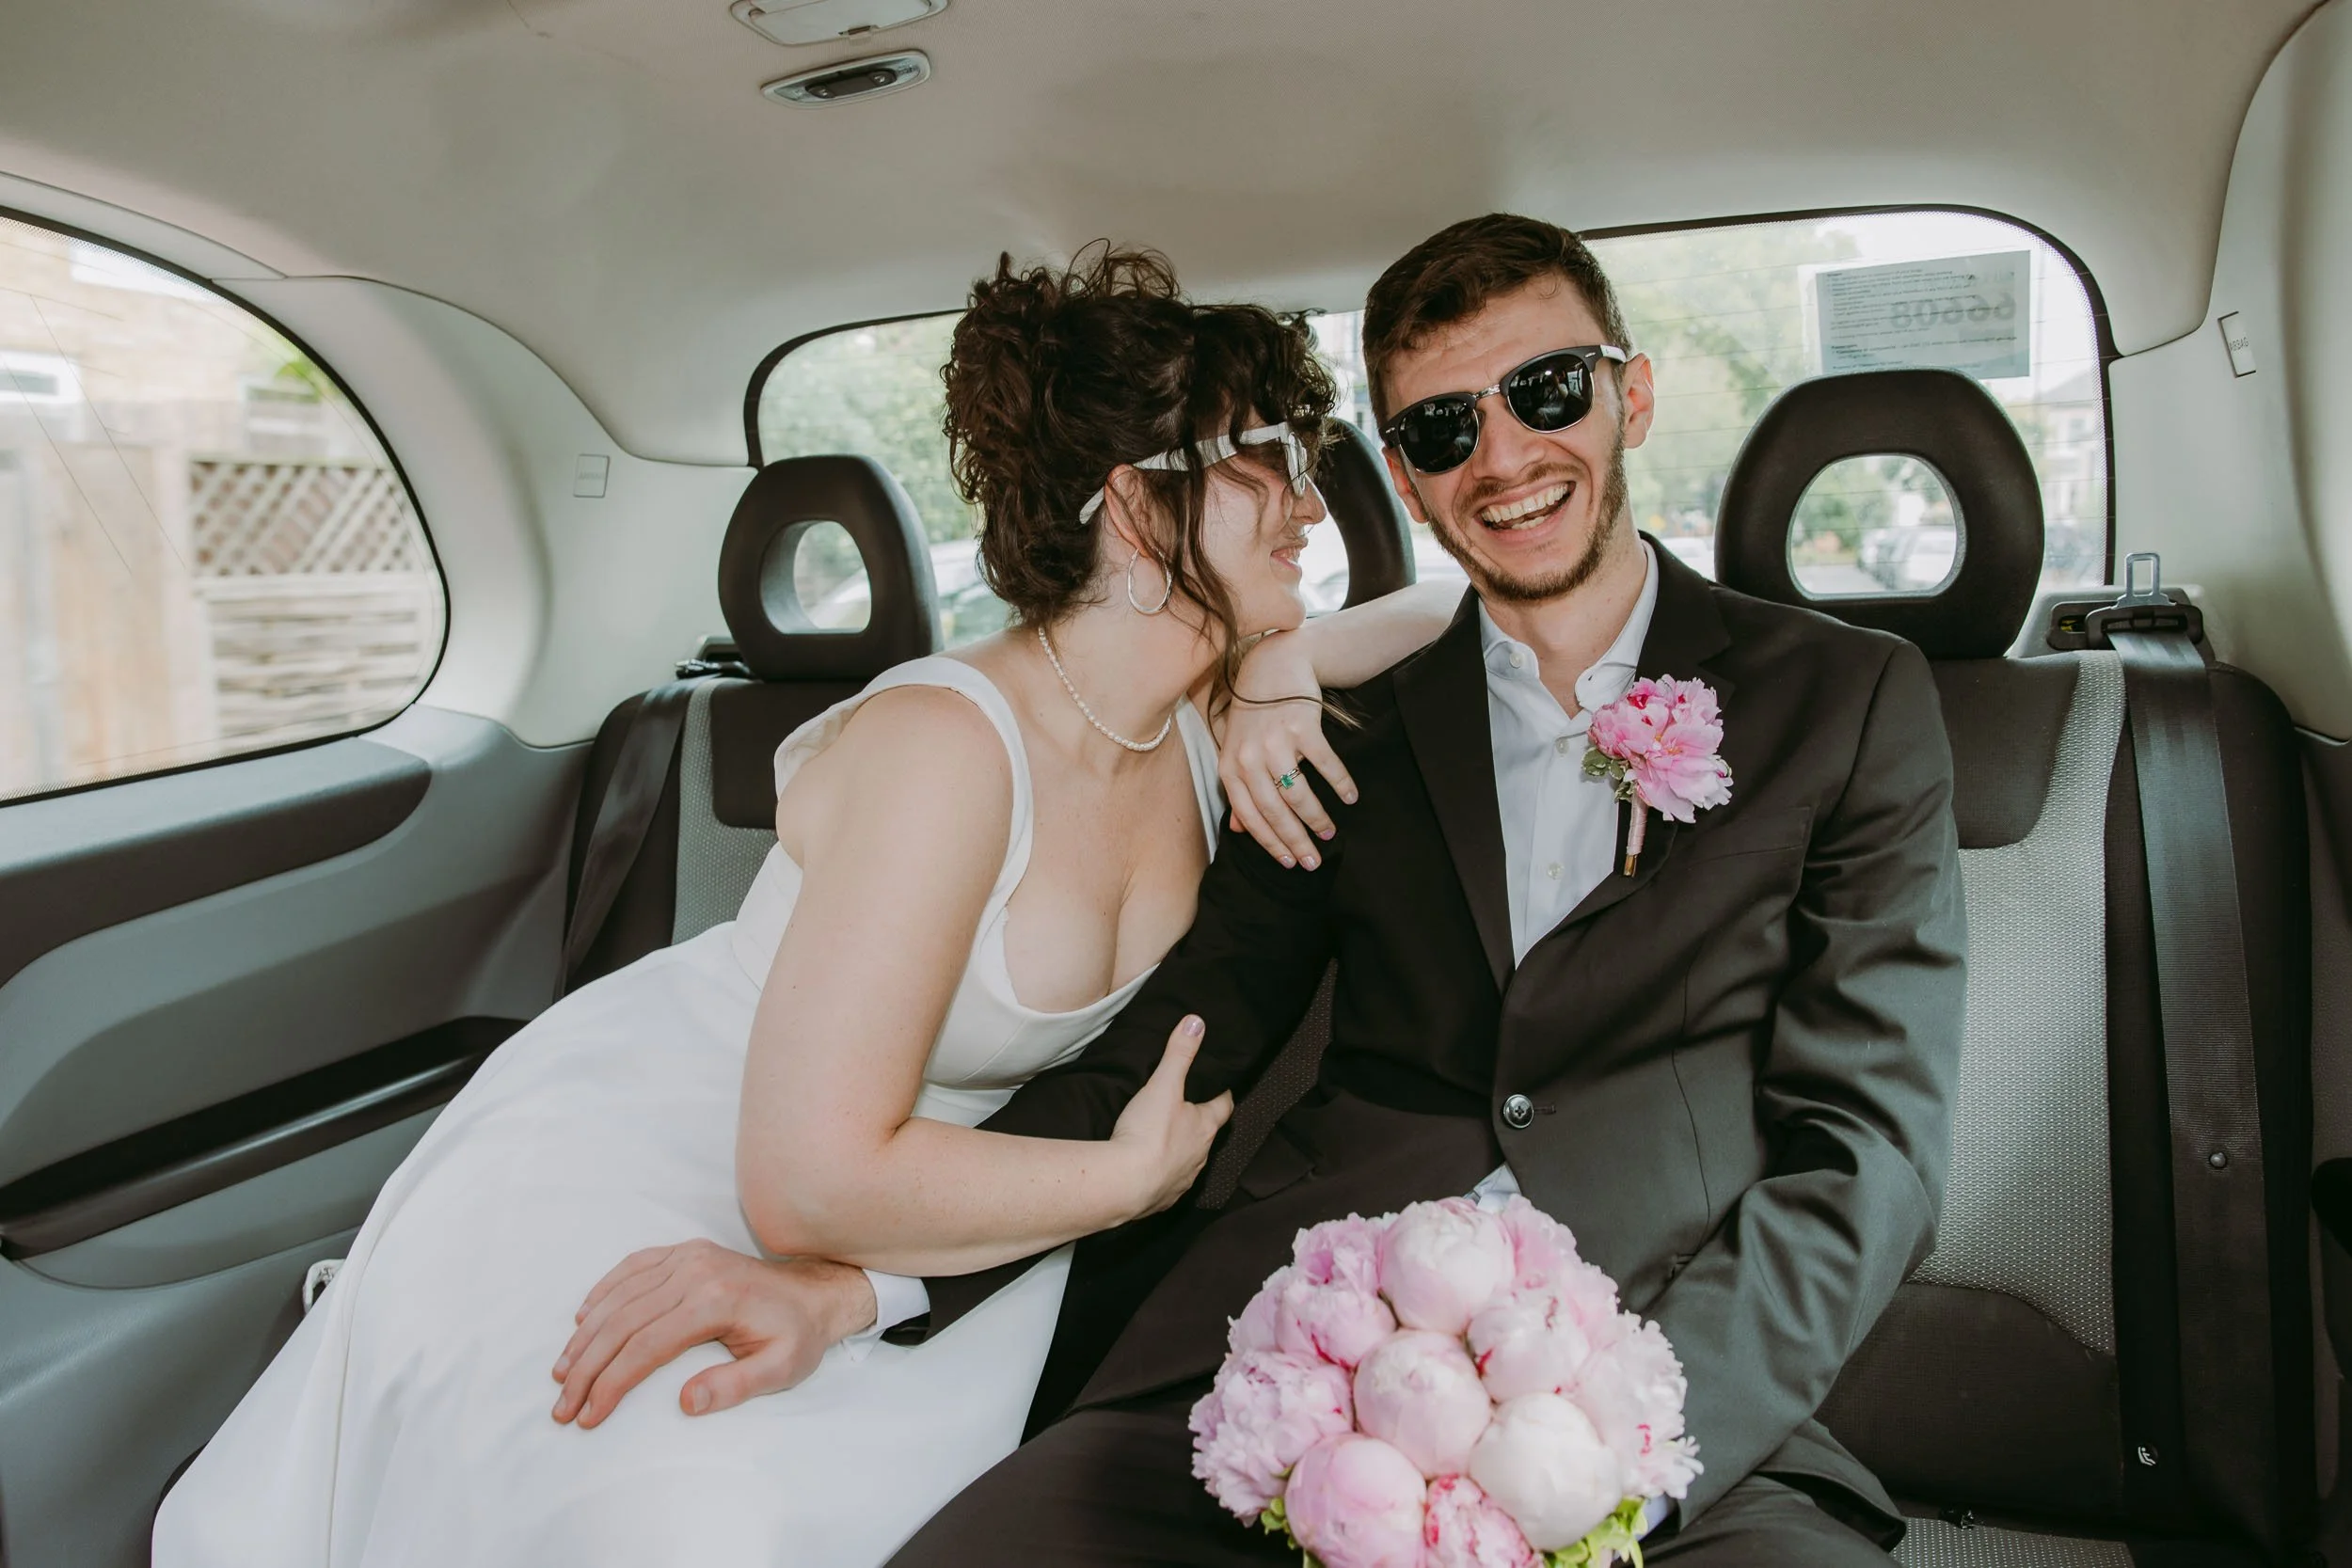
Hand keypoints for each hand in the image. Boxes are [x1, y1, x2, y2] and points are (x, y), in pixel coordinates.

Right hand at [549, 1243, 876, 1426]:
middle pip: (623, 1322)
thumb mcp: (781, 1370)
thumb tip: (685, 1401)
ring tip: (562, 1372)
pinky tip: (584, 1320)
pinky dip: (603, 1292)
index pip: (647, 1346)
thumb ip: (735, 1386)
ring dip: (586, 1336)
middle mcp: (696, 1271)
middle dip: (587, 1367)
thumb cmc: (796, 1336)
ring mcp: (688, 1257)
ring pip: (620, 1295)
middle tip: (562, 1405)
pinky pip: (632, 1266)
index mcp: (716, 1300)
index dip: (612, 1383)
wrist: (813, 1293)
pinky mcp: (684, 1252)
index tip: (589, 1415)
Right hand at [1109, 1015, 1233, 1219]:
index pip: (1223, 1108)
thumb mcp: (1164, 1084)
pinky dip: (1163, 1176)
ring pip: (1189, 1162)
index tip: (1224, 1090)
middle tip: (1192, 1113)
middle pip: (1207, 1136)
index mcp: (1204, 1127)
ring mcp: (1182, 1180)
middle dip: (1201, 1125)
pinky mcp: (1162, 1200)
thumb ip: (1179, 1053)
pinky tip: (1151, 1173)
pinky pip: (1168, 1185)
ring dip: (1182, 1152)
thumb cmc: (1149, 1132)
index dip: (1224, 1097)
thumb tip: (1197, 1021)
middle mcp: (1200, 1156)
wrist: (1125, 1184)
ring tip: (1169, 1142)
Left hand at [1220, 631, 1358, 869]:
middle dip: (1295, 841)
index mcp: (1230, 768)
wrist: (1271, 666)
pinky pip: (1324, 764)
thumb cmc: (1254, 714)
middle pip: (1274, 811)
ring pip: (1298, 793)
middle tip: (1314, 861)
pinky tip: (1350, 797)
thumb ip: (1237, 789)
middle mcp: (1249, 757)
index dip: (1270, 844)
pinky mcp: (1302, 726)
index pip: (1249, 817)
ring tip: (1329, 833)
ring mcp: (1275, 741)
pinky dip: (1339, 783)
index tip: (1289, 863)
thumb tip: (1237, 830)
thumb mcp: (1236, 751)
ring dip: (1316, 817)